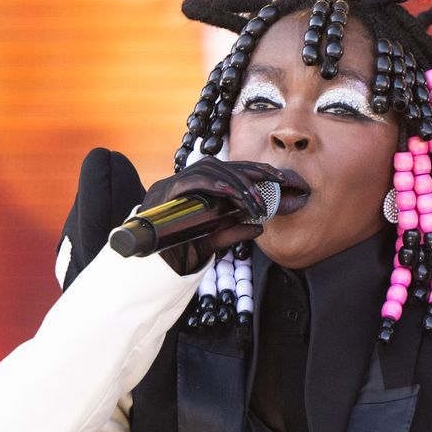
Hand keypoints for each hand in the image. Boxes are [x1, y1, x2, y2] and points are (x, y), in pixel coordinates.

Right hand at [139, 159, 289, 274]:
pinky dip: (214, 184)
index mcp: (195, 188)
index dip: (255, 169)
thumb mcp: (212, 240)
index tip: (280, 177)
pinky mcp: (165, 193)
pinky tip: (232, 193)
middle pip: (222, 165)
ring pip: (210, 170)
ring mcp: (173, 185)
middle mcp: (184, 181)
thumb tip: (259, 228)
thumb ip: (232, 232)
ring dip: (238, 183)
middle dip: (252, 172)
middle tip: (276, 184)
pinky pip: (192, 181)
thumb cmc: (179, 250)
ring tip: (256, 202)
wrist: (151, 266)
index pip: (227, 169)